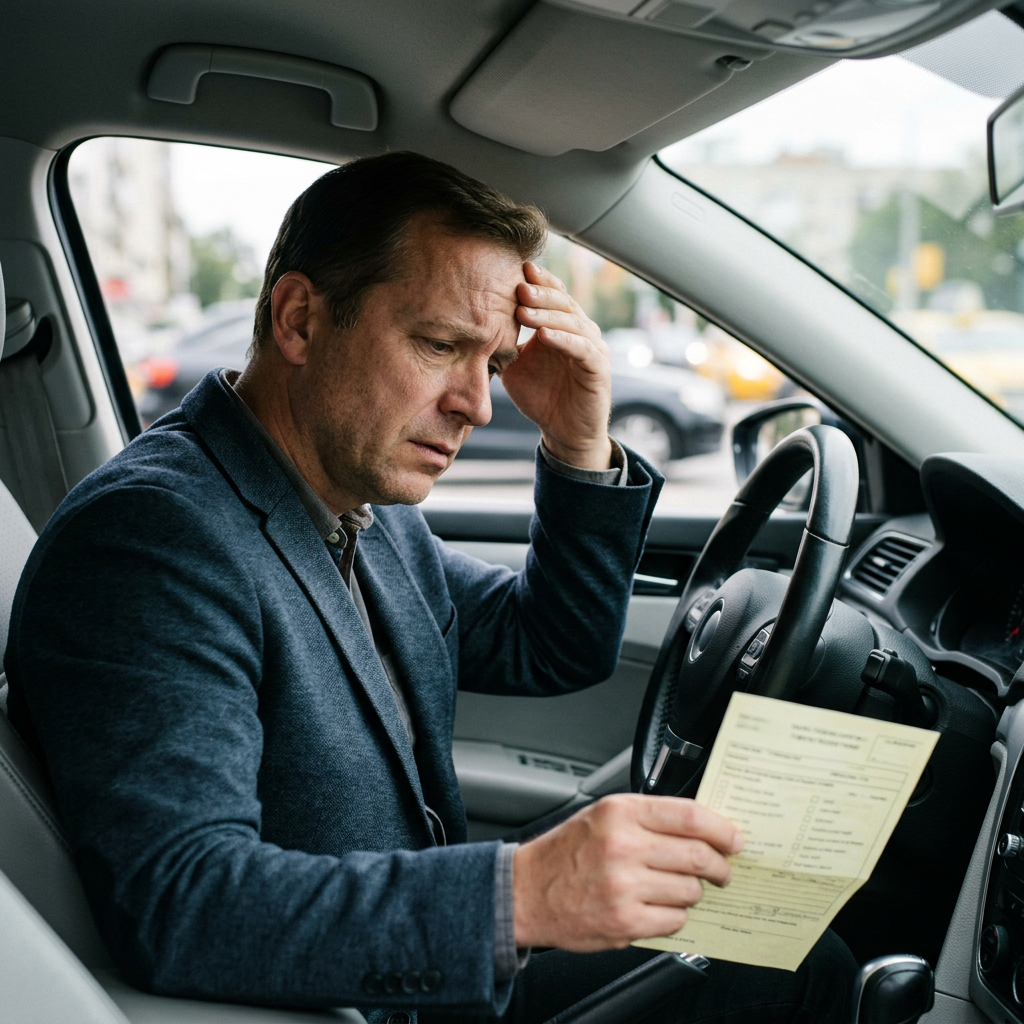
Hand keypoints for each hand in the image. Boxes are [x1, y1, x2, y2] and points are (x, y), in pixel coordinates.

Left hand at [500, 262, 612, 470]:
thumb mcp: (514, 366)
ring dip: (547, 315)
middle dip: (540, 293)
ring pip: (573, 322)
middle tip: (518, 286)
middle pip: (563, 303)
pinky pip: (582, 349)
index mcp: (562, 325)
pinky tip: (544, 335)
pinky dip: (564, 340)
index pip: (553, 294)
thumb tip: (470, 324)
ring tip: (524, 310)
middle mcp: (581, 331)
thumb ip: (502, 344)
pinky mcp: (598, 369)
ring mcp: (592, 348)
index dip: (538, 281)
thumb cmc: (541, 397)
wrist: (563, 432)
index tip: (517, 269)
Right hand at [512, 794, 743, 950]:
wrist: (525, 892)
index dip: (722, 829)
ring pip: (690, 890)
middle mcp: (624, 846)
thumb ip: (648, 817)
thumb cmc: (566, 852)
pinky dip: (673, 915)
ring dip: (691, 891)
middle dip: (720, 866)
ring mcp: (625, 886)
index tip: (735, 839)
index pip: (690, 816)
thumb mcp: (602, 815)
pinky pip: (675, 920)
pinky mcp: (625, 922)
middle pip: (699, 856)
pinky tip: (656, 906)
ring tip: (672, 887)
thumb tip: (702, 827)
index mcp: (620, 812)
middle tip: (722, 870)